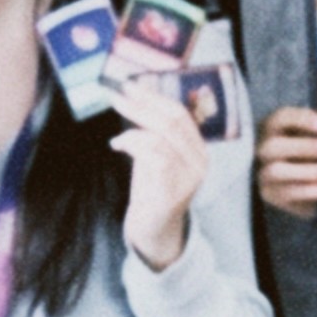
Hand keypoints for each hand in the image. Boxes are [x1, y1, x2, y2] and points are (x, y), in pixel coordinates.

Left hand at [113, 78, 207, 272]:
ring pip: (163, 137)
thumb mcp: (155, 155)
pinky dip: (133, 145)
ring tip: (117, 131)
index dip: (155, 97)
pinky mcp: (173, 193)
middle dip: (143, 104)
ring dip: (134, 127)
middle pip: (173, 121)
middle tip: (118, 95)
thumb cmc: (151, 190)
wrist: (153, 230)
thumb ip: (152, 132)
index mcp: (197, 149)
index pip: (181, 114)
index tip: (131, 85)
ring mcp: (189, 178)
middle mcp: (199, 162)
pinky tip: (118, 144)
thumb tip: (133, 100)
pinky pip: (155, 158)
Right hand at [254, 103, 316, 216]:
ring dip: (307, 170)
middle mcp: (264, 149)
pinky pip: (287, 193)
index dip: (302, 119)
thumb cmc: (315, 152)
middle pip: (275, 145)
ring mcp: (264, 173)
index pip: (282, 118)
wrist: (305, 185)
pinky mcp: (272, 194)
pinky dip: (310, 190)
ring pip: (277, 171)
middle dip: (303, 146)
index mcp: (275, 128)